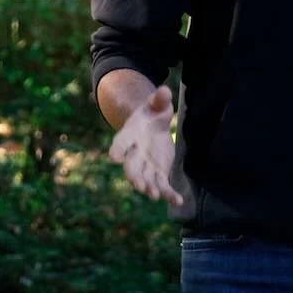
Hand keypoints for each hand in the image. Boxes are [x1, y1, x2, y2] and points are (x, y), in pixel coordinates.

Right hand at [109, 84, 183, 206]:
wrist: (151, 126)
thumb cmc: (152, 113)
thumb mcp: (156, 104)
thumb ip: (159, 100)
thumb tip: (164, 91)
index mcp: (130, 135)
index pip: (121, 143)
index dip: (117, 149)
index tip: (113, 157)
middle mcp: (134, 154)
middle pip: (131, 167)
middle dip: (134, 176)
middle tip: (138, 186)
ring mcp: (146, 166)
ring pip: (146, 180)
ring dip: (150, 188)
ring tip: (154, 196)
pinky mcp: (159, 173)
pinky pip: (163, 185)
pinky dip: (169, 194)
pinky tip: (178, 201)